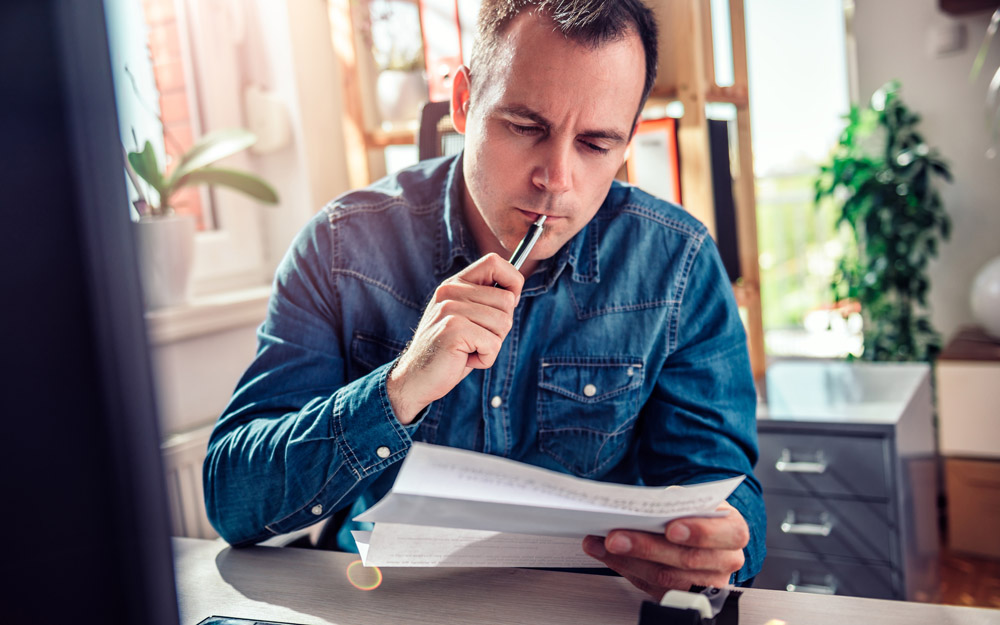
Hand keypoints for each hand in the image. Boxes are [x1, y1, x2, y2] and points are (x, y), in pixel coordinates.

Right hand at [387, 253, 523, 423]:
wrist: (415, 379)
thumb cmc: (448, 352)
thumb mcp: (466, 320)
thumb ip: (485, 303)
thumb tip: (514, 294)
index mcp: (455, 285)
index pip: (494, 262)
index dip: (512, 280)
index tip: (509, 304)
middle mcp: (450, 291)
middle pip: (507, 300)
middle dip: (500, 328)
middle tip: (475, 340)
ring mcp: (450, 309)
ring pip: (503, 323)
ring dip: (492, 345)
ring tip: (467, 350)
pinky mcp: (453, 329)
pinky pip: (493, 344)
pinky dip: (485, 359)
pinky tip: (464, 359)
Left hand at [582, 501, 748, 599]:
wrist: (702, 531)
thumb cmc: (699, 514)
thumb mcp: (695, 499)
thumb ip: (677, 502)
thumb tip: (647, 505)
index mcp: (733, 531)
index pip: (722, 535)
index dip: (697, 532)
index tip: (671, 528)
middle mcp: (724, 561)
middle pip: (685, 559)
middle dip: (646, 547)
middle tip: (616, 536)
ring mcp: (705, 583)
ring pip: (665, 577)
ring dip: (629, 559)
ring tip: (604, 543)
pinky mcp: (682, 595)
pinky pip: (651, 586)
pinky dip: (625, 567)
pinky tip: (607, 553)